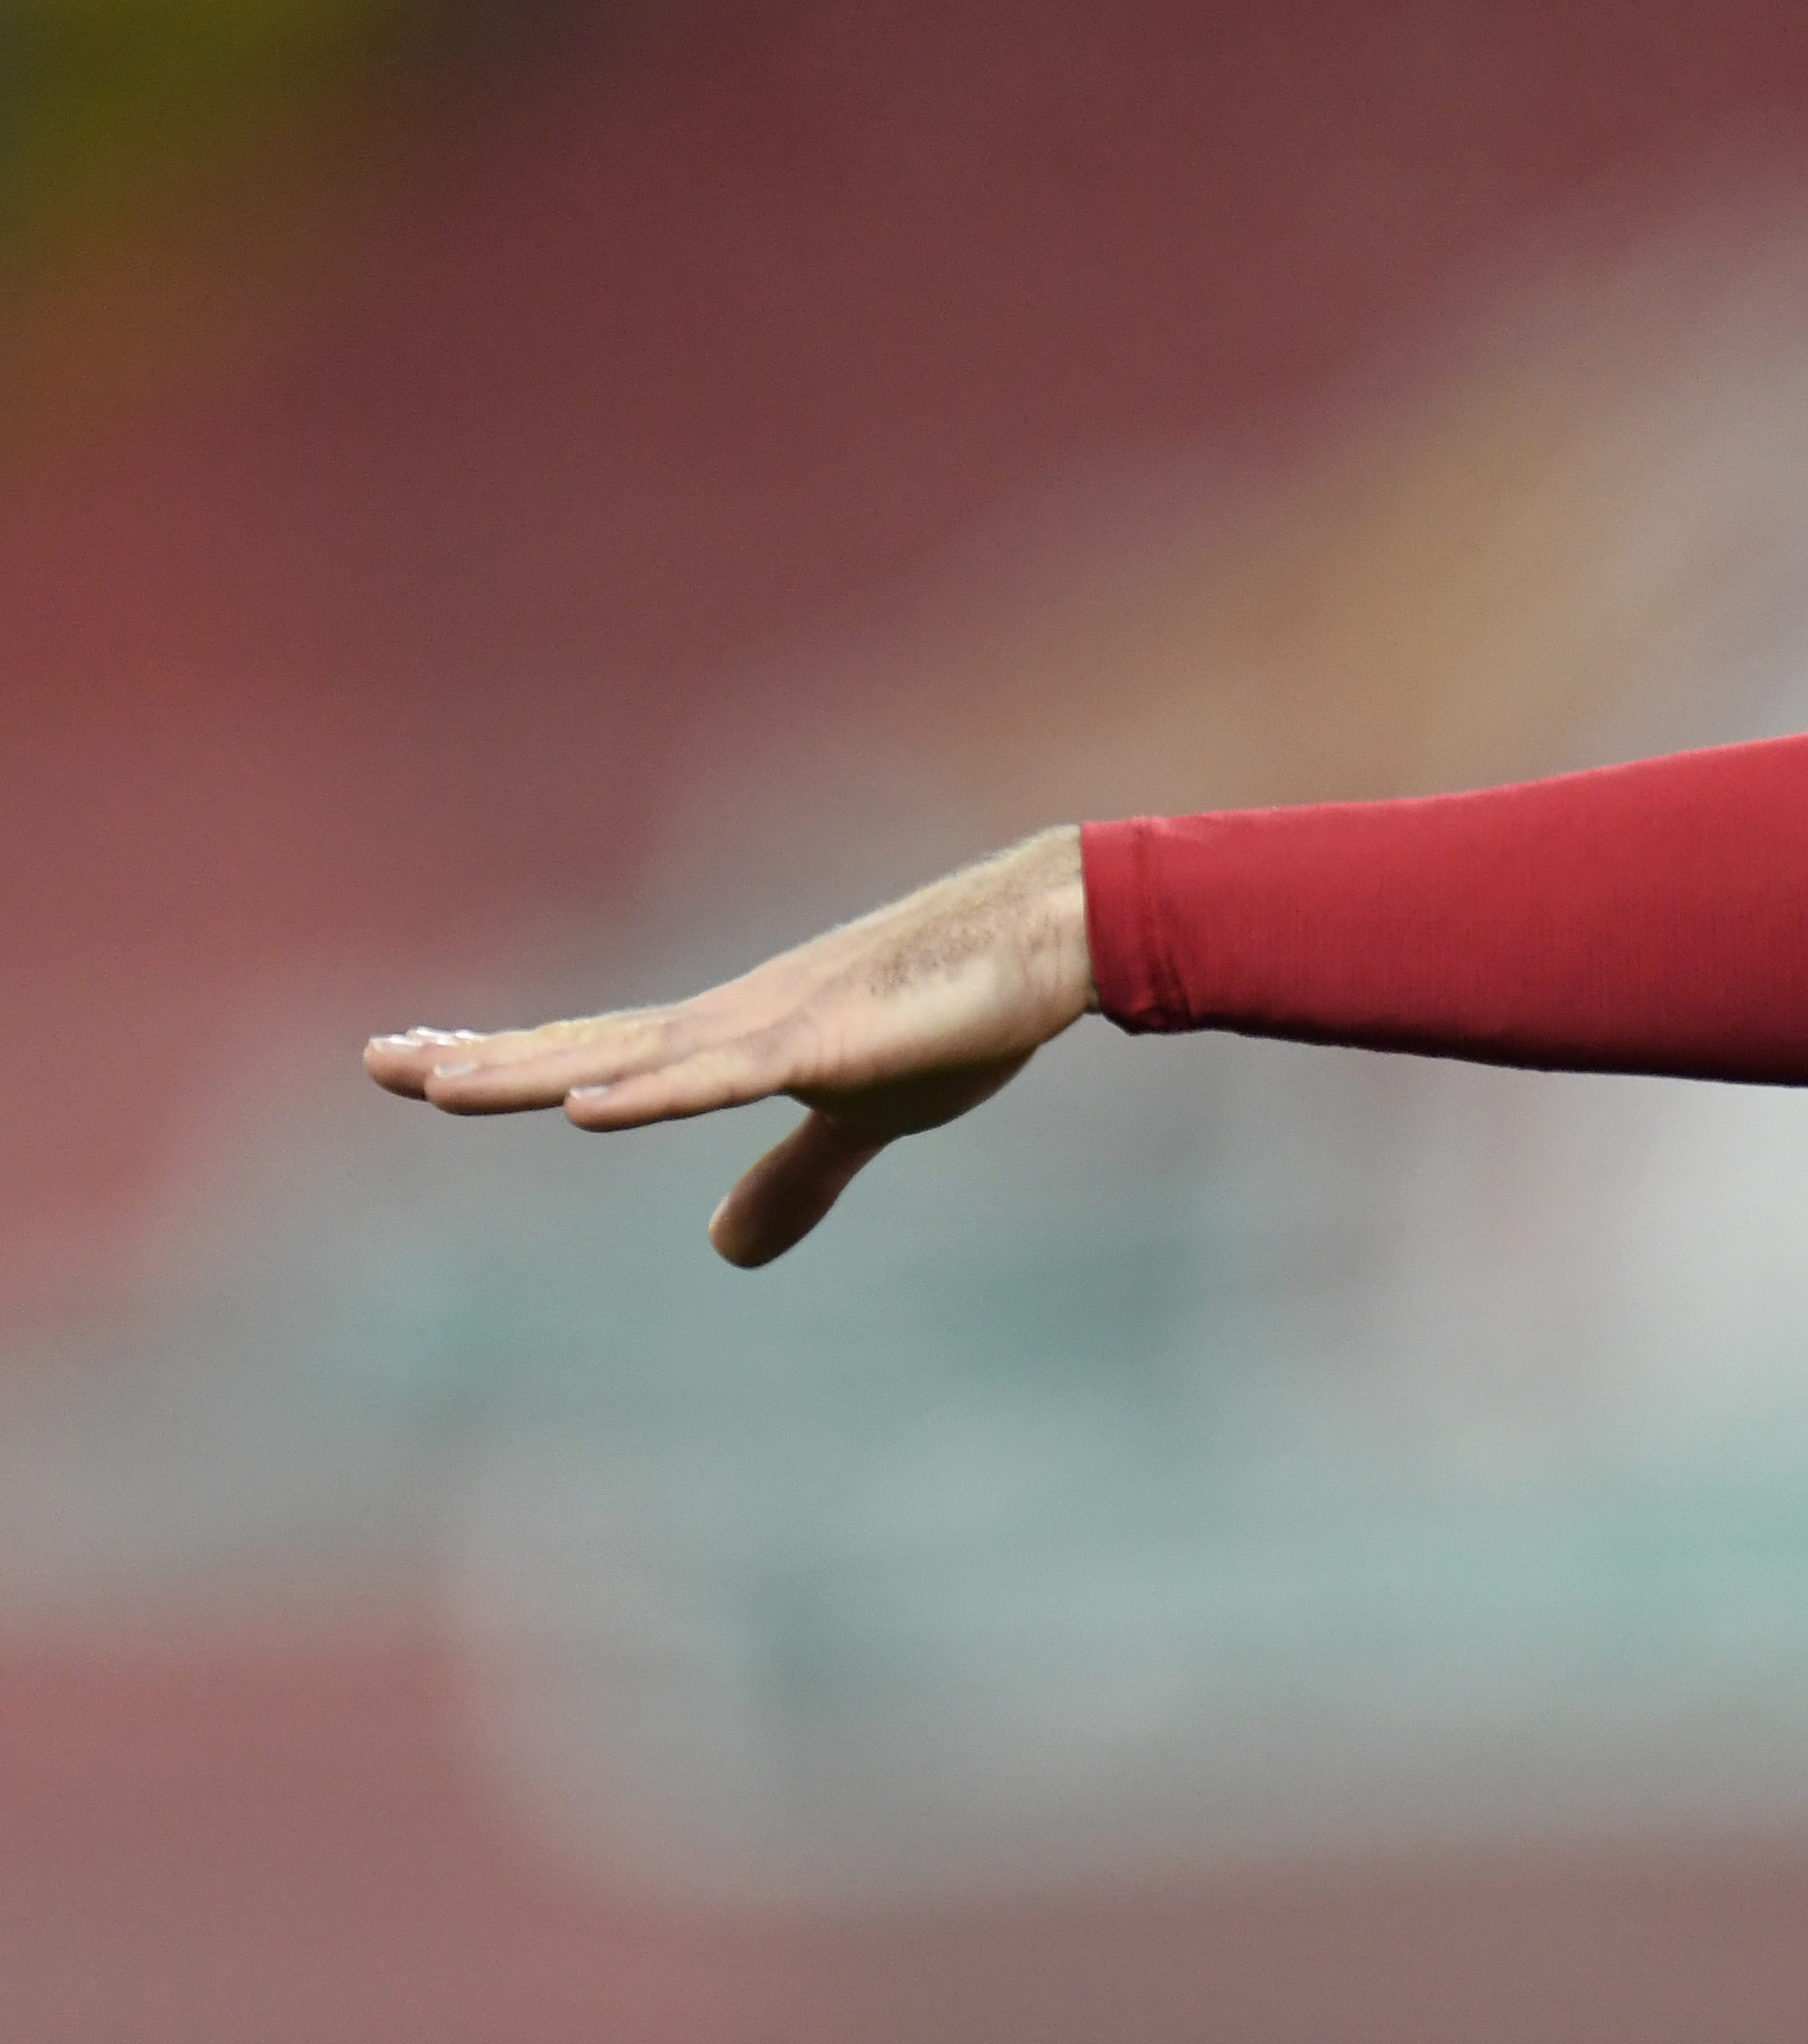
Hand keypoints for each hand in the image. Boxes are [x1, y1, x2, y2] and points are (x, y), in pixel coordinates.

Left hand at [363, 828, 1096, 1267]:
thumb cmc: (961, 1012)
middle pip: (587, 1045)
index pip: (596, 1050)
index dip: (504, 1060)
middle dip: (482, 1059)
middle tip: (377, 1060)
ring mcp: (778, 1025)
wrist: (1051, 934)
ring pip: (636, 1055)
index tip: (411, 1063)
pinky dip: (653, 1090)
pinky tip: (589, 1103)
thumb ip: (795, 1179)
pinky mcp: (834, 1040)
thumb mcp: (865, 1114)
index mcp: (733, 1040)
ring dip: (537, 1070)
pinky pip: (729, 1072)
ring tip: (442, 1087)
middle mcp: (732, 1022)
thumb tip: (724, 1252)